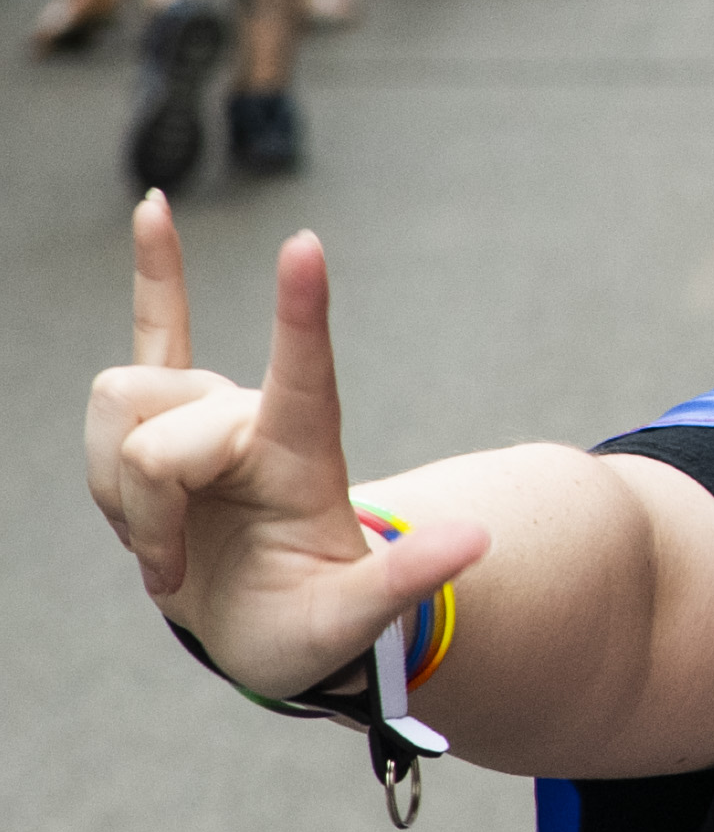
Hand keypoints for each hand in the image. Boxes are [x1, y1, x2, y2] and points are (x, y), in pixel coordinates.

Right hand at [91, 205, 469, 702]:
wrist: (267, 627)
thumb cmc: (308, 626)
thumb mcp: (354, 623)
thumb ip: (406, 584)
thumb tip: (477, 542)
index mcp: (305, 453)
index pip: (305, 372)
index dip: (300, 315)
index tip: (306, 245)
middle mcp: (254, 419)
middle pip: (160, 430)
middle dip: (150, 502)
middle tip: (174, 566)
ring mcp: (210, 417)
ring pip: (117, 411)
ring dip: (119, 491)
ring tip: (162, 545)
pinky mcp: (168, 425)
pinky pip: (155, 332)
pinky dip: (156, 272)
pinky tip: (156, 205)